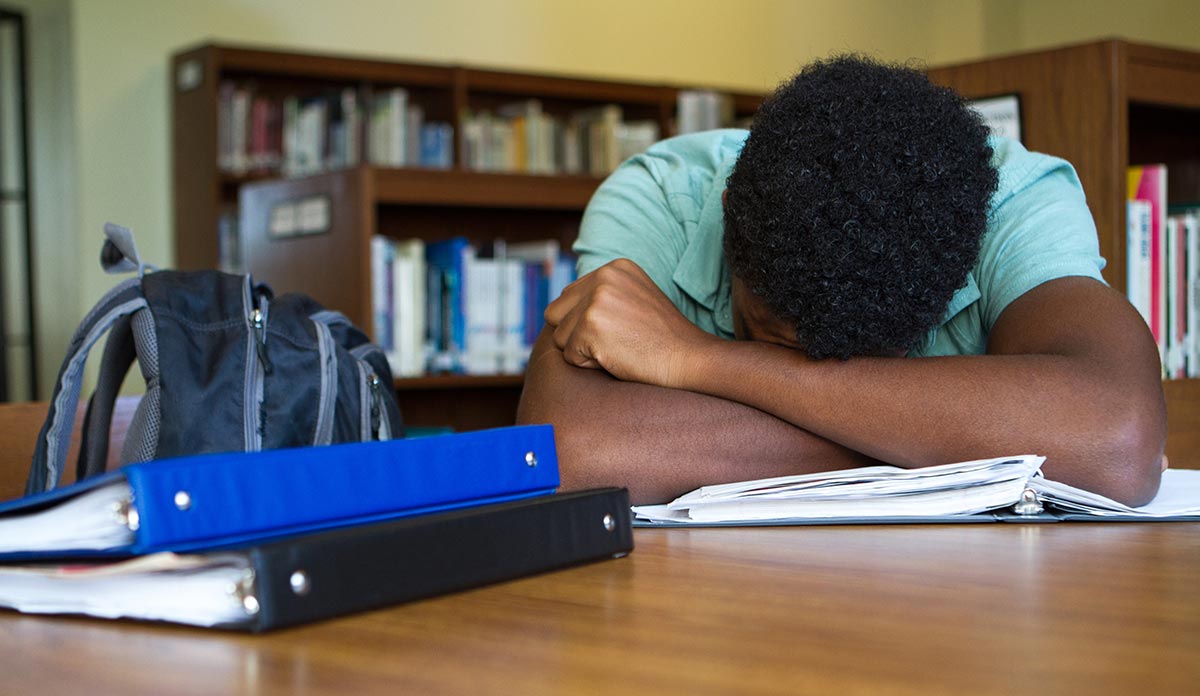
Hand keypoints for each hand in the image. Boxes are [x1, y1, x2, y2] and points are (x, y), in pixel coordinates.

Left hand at [544, 258, 720, 387]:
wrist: (688, 358)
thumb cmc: (663, 338)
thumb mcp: (634, 299)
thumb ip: (601, 295)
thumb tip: (560, 307)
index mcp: (614, 268)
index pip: (569, 297)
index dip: (585, 322)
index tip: (617, 330)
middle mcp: (603, 277)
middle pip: (556, 313)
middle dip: (575, 334)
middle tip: (613, 341)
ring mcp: (596, 300)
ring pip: (560, 336)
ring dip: (583, 351)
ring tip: (618, 348)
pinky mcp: (590, 326)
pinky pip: (569, 356)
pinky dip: (589, 365)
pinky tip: (617, 358)